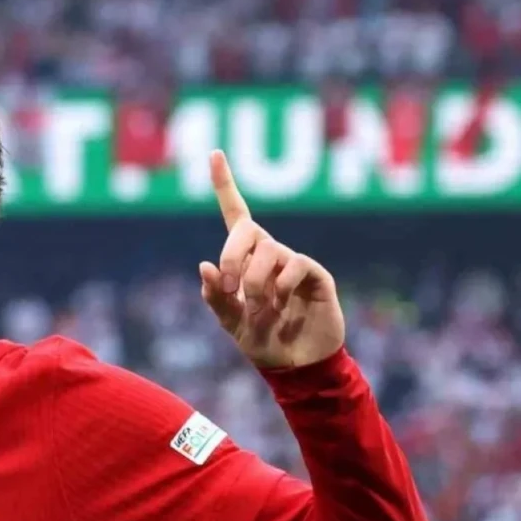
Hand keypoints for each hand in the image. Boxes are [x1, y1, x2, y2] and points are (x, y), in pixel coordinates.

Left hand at [198, 151, 344, 368]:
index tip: (214, 153)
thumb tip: (205, 265)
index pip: (236, 214)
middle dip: (232, 257)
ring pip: (268, 250)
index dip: (224, 184)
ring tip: (261, 310)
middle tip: (232, 289)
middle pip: (246, 229)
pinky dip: (280, 286)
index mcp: (246, 259)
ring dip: (255, 283)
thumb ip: (216, 296)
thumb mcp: (229, 323)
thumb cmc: (262, 342)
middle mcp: (270, 253)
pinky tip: (282, 306)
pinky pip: (294, 264)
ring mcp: (293, 262)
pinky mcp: (315, 275)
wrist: (296, 367)